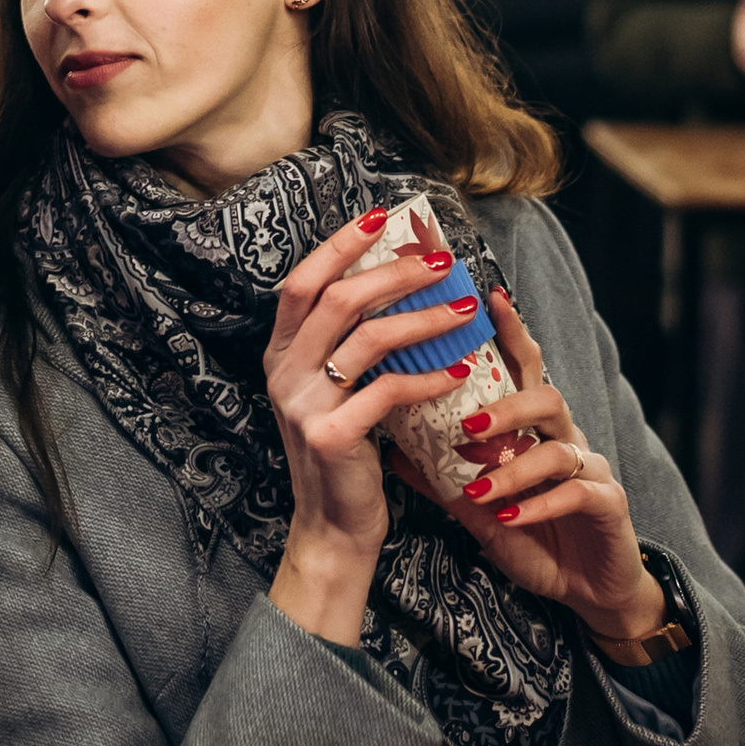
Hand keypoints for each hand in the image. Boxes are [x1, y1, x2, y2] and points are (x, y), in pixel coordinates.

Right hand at [263, 210, 478, 644]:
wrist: (334, 529)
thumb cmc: (347, 455)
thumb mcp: (335, 392)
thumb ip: (350, 344)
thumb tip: (401, 282)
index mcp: (280, 355)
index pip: (302, 282)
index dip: (339, 245)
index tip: (380, 216)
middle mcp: (283, 374)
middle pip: (337, 299)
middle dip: (392, 271)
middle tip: (440, 261)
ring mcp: (302, 406)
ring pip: (368, 339)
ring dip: (423, 318)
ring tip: (464, 308)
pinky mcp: (331, 438)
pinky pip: (387, 393)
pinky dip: (428, 377)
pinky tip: (460, 370)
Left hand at [391, 286, 662, 637]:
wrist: (586, 590)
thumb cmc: (534, 538)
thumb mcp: (479, 509)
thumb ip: (442, 478)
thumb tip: (391, 449)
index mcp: (536, 430)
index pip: (525, 371)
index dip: (512, 332)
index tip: (489, 297)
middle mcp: (568, 439)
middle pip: (547, 398)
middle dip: (507, 406)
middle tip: (467, 426)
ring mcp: (592, 470)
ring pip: (559, 448)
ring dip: (514, 467)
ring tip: (479, 487)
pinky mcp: (608, 505)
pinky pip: (578, 493)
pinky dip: (541, 504)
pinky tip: (512, 518)